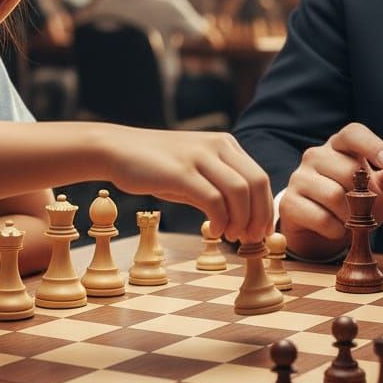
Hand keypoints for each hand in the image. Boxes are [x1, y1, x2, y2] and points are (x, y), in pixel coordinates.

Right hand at [105, 127, 272, 243]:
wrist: (117, 150)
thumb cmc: (157, 166)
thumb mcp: (195, 171)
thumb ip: (218, 187)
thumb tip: (244, 219)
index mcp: (225, 144)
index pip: (259, 177)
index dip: (266, 208)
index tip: (260, 232)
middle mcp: (217, 146)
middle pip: (256, 183)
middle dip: (259, 216)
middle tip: (250, 239)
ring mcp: (199, 156)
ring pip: (239, 192)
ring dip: (241, 221)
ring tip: (231, 237)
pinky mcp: (181, 172)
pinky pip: (213, 200)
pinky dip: (220, 221)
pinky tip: (213, 232)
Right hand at [280, 123, 382, 259]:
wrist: (325, 231)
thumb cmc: (358, 202)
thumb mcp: (382, 189)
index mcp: (340, 145)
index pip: (353, 134)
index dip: (372, 145)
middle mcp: (315, 155)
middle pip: (348, 171)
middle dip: (363, 196)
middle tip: (364, 208)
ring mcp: (298, 177)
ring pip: (334, 196)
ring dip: (350, 216)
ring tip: (348, 219)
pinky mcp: (289, 202)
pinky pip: (320, 217)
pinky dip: (335, 229)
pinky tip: (333, 228)